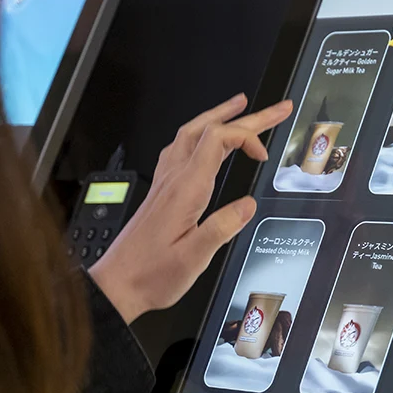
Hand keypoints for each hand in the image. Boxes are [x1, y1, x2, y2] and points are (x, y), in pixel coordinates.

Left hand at [89, 93, 292, 322]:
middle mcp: (173, 179)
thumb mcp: (194, 257)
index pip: (218, 139)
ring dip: (219, 116)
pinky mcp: (160, 192)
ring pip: (191, 133)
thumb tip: (248, 204)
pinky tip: (204, 142)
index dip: (247, 137)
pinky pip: (180, 149)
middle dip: (246, 116)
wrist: (117, 284)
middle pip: (209, 129)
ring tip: (240, 108)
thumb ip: (222, 227)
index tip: (264, 155)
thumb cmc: (151, 274)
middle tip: (275, 109)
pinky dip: (200, 135)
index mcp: (185, 190)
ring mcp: (164, 183)